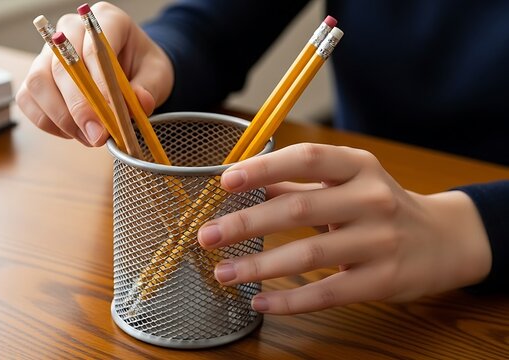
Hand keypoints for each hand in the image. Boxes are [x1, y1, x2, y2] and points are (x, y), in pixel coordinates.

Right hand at [15, 2, 173, 145]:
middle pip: (61, 67)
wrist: (132, 71)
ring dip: (61, 117)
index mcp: (105, 20)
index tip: (111, 114)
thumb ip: (149, 88)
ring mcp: (48, 52)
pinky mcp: (37, 76)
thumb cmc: (142, 68)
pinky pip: (28, 100)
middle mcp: (70, 30)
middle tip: (97, 136)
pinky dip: (48, 122)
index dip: (99, 84)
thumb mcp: (157, 75)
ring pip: (38, 83)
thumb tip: (140, 102)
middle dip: (79, 107)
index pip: (93, 49)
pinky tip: (73, 133)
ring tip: (88, 138)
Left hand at [197, 143, 491, 314]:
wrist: (444, 240)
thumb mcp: (350, 182)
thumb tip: (245, 182)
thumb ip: (300, 182)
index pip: (307, 158)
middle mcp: (371, 198)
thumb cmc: (382, 206)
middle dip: (246, 223)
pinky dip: (290, 299)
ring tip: (224, 273)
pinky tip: (260, 301)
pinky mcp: (382, 279)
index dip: (264, 167)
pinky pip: (328, 292)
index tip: (225, 180)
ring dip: (259, 266)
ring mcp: (380, 240)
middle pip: (299, 208)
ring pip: (309, 254)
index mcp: (359, 167)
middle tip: (208, 235)